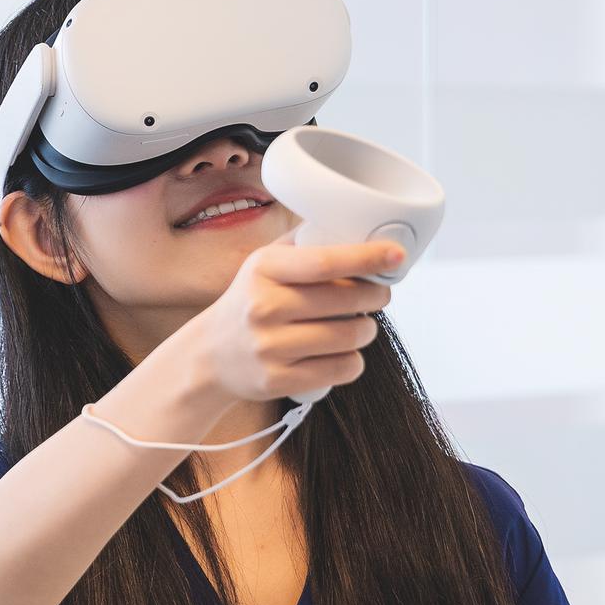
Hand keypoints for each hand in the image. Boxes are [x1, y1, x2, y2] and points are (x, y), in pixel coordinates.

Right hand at [190, 226, 401, 403]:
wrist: (209, 355)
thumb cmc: (249, 302)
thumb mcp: (263, 264)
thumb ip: (302, 243)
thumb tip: (357, 225)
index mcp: (264, 270)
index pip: (324, 261)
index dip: (366, 258)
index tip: (396, 255)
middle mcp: (264, 307)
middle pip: (346, 301)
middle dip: (376, 296)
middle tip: (378, 294)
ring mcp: (269, 347)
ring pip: (349, 337)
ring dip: (366, 330)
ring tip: (359, 325)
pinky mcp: (277, 380)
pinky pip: (341, 369)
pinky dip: (353, 361)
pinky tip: (344, 352)